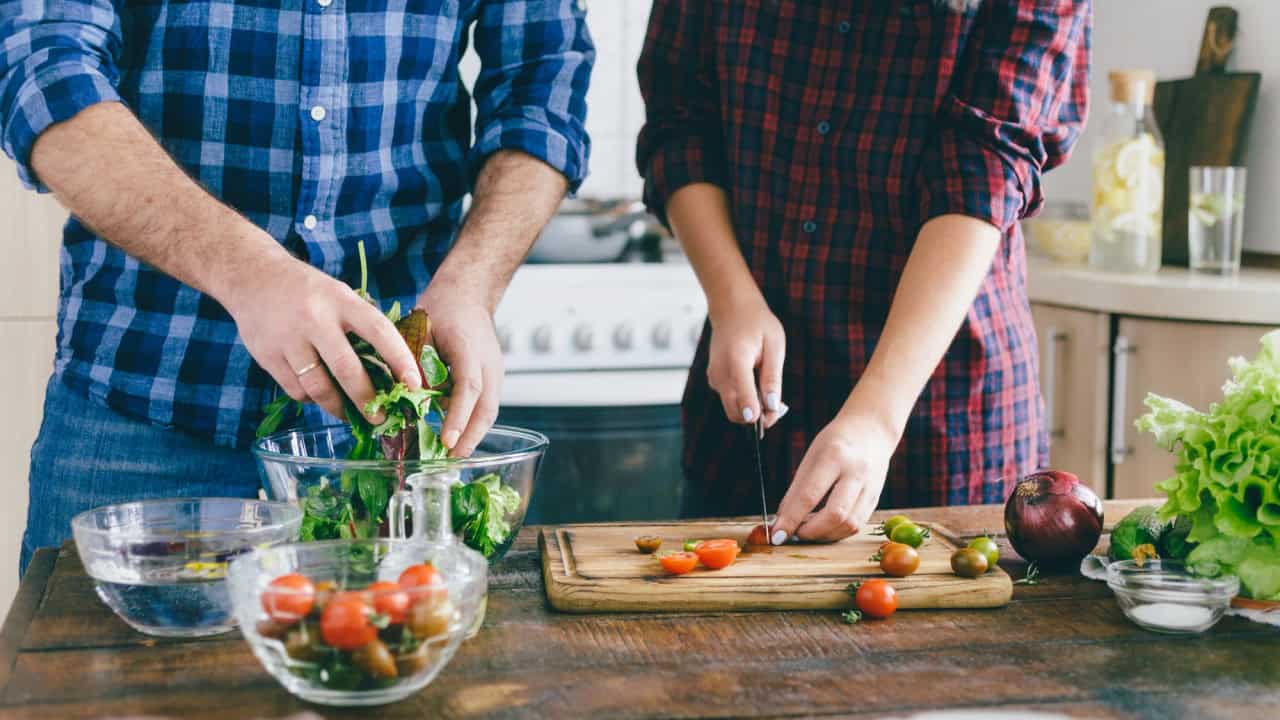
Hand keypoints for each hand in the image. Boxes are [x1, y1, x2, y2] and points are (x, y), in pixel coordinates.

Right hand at [223, 252, 420, 422]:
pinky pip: (296, 390)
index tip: (415, 384)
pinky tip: (320, 397)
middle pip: (346, 369)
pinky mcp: (268, 356)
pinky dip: (311, 399)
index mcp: (341, 301)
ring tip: (352, 416)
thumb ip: (361, 323)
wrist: (254, 276)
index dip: (400, 359)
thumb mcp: (339, 294)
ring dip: (338, 407)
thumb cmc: (309, 291)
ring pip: (318, 387)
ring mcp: (289, 339)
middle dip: (367, 400)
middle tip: (381, 419)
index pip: (379, 331)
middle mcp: (315, 319)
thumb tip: (394, 366)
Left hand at [417, 290, 503, 457]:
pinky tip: (458, 437)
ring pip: (490, 410)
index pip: (469, 388)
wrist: (468, 295)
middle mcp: (490, 363)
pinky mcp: (493, 378)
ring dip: (474, 435)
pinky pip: (487, 405)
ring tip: (454, 455)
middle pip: (487, 407)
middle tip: (452, 460)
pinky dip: (474, 423)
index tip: (447, 440)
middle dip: (471, 437)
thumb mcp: (421, 330)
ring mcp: (496, 371)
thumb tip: (408, 397)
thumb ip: (416, 362)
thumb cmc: (443, 309)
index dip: (458, 416)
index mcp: (470, 348)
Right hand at [706, 294, 786, 427]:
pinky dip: (744, 401)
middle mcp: (719, 372)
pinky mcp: (714, 380)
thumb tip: (772, 406)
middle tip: (779, 407)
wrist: (732, 309)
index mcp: (736, 360)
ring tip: (770, 393)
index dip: (757, 415)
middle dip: (758, 417)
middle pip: (735, 412)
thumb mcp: (774, 345)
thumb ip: (772, 377)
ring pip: (732, 409)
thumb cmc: (756, 324)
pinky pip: (730, 399)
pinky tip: (757, 387)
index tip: (772, 416)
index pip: (742, 398)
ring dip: (752, 409)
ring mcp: (714, 377)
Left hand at [769, 413, 895, 543]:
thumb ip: (797, 490)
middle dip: (810, 532)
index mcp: (834, 456)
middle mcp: (856, 472)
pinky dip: (837, 532)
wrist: (871, 430)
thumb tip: (782, 521)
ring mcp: (870, 487)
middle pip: (835, 515)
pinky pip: (857, 525)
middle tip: (794, 533)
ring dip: (825, 535)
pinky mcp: (876, 499)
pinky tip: (825, 528)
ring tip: (808, 530)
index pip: (809, 496)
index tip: (777, 535)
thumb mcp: (812, 457)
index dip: (791, 520)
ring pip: (849, 525)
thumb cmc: (835, 442)